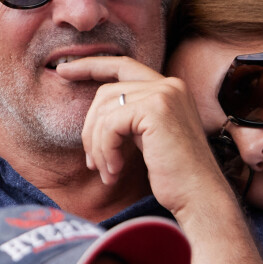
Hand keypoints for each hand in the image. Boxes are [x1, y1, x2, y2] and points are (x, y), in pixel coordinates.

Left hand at [56, 56, 228, 216]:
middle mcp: (169, 84)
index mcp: (168, 88)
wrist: (200, 198)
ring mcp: (164, 94)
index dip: (90, 65)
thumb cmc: (172, 175)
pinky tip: (115, 171)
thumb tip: (92, 115)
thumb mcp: (146, 137)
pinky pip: (110, 124)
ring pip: (105, 110)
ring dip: (98, 146)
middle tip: (91, 161)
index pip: (121, 65)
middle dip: (90, 127)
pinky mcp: (156, 110)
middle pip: (106, 92)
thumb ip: (128, 117)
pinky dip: (106, 150)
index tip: (63, 70)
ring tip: (106, 171)